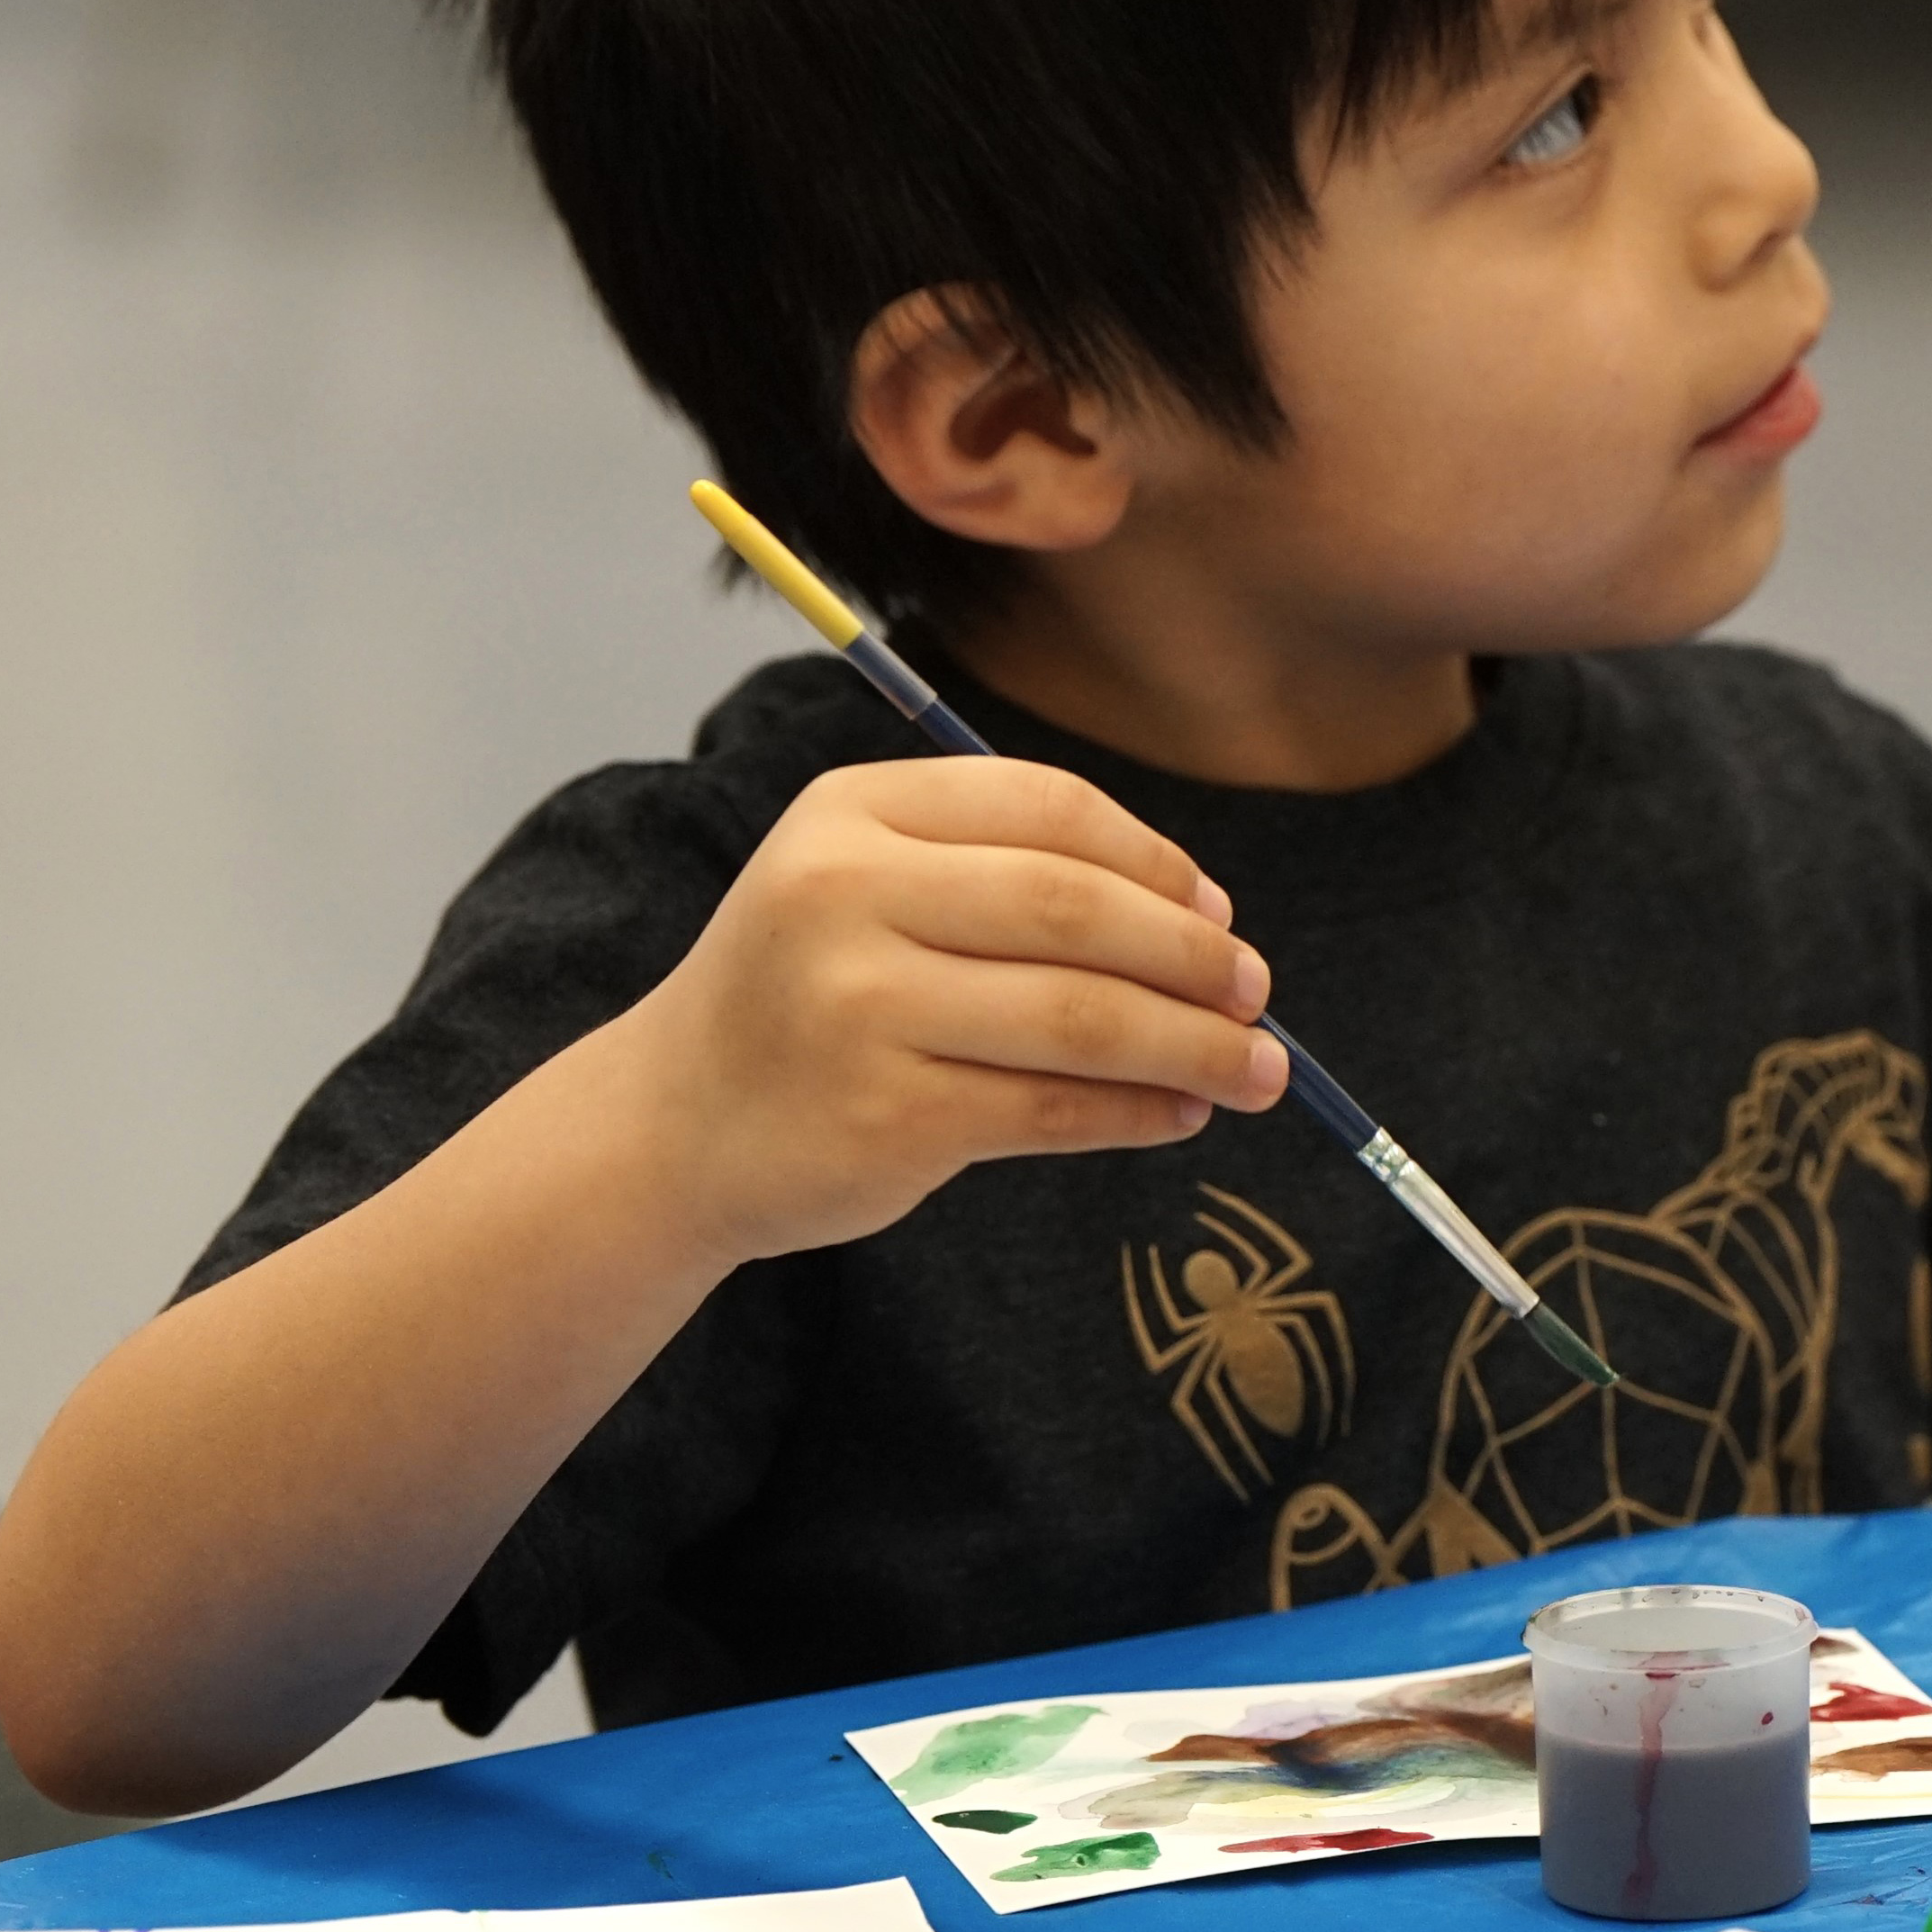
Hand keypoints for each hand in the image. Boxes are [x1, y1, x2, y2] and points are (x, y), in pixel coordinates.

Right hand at [609, 759, 1288, 1265]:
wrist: (674, 1123)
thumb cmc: (810, 993)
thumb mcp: (870, 886)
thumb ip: (1011, 875)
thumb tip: (1207, 922)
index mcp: (853, 813)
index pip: (1047, 808)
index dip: (1154, 861)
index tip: (1216, 911)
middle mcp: (845, 895)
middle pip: (1074, 911)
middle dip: (1190, 956)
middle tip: (1257, 992)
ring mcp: (859, 1008)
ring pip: (1080, 1018)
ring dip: (1193, 1046)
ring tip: (1256, 1068)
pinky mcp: (885, 1115)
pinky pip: (1052, 1107)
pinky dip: (1137, 1112)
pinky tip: (1180, 1114)